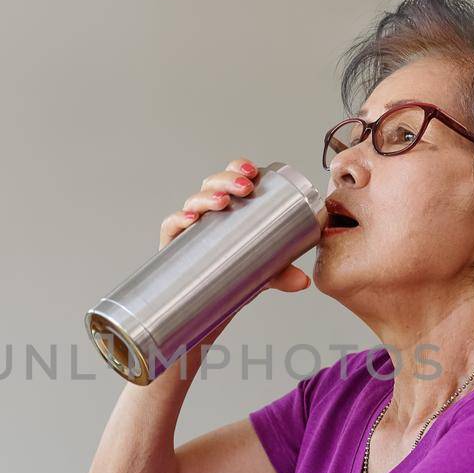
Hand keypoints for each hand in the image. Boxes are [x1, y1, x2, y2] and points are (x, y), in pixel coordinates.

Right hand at [159, 158, 310, 292]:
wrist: (204, 304)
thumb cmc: (233, 276)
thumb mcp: (262, 274)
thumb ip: (282, 274)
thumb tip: (303, 281)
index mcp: (229, 209)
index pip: (232, 178)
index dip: (239, 168)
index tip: (253, 172)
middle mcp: (207, 213)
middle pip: (212, 184)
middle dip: (227, 179)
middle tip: (244, 188)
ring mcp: (189, 227)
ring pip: (194, 201)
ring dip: (207, 196)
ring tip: (223, 202)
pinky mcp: (172, 244)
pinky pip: (171, 227)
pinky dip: (178, 219)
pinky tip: (190, 219)